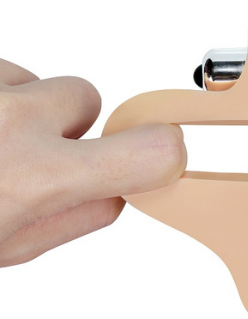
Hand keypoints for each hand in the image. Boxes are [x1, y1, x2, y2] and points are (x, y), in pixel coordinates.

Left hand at [0, 59, 186, 266]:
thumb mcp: (9, 247)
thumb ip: (75, 218)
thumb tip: (116, 189)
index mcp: (33, 177)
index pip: (147, 152)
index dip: (161, 154)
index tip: (161, 156)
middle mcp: (12, 118)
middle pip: (85, 96)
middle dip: (67, 124)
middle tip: (25, 158)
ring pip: (35, 80)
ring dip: (20, 108)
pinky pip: (1, 72)